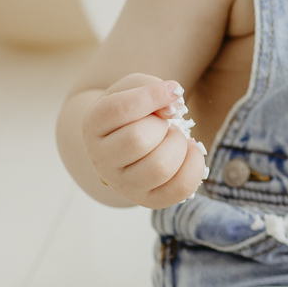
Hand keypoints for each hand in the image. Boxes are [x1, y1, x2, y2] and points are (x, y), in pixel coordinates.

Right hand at [82, 74, 207, 208]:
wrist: (124, 142)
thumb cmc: (131, 111)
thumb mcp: (134, 87)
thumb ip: (150, 86)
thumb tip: (174, 104)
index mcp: (94, 125)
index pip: (119, 109)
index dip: (152, 96)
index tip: (172, 90)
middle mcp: (102, 159)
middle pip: (138, 140)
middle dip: (162, 125)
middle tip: (164, 123)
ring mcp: (123, 184)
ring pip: (159, 167)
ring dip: (178, 145)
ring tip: (174, 138)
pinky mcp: (147, 200)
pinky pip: (179, 189)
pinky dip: (194, 166)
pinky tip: (189, 151)